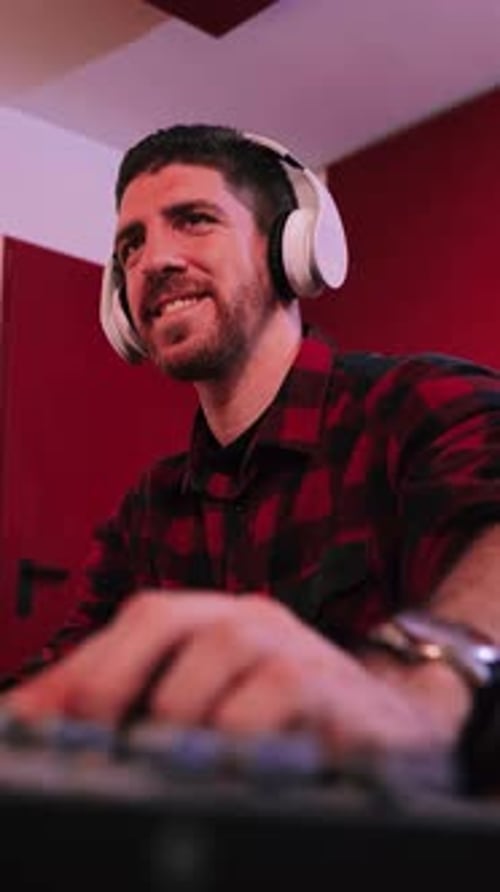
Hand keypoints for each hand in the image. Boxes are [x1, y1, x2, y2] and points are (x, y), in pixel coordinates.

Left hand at [3, 590, 454, 756]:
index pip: (141, 617)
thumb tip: (31, 714)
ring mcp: (297, 649)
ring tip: (172, 761)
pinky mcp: (337, 693)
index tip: (33, 717)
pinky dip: (240, 737)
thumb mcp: (212, 693)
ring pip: (217, 660)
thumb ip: (134, 694)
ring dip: (180, 718)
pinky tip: (232, 765)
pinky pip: (275, 704)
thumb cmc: (286, 708)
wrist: (393, 721)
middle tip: (93, 735)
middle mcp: (255, 619)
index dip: (84, 662)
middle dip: (113, 678)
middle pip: (168, 618)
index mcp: (218, 616)